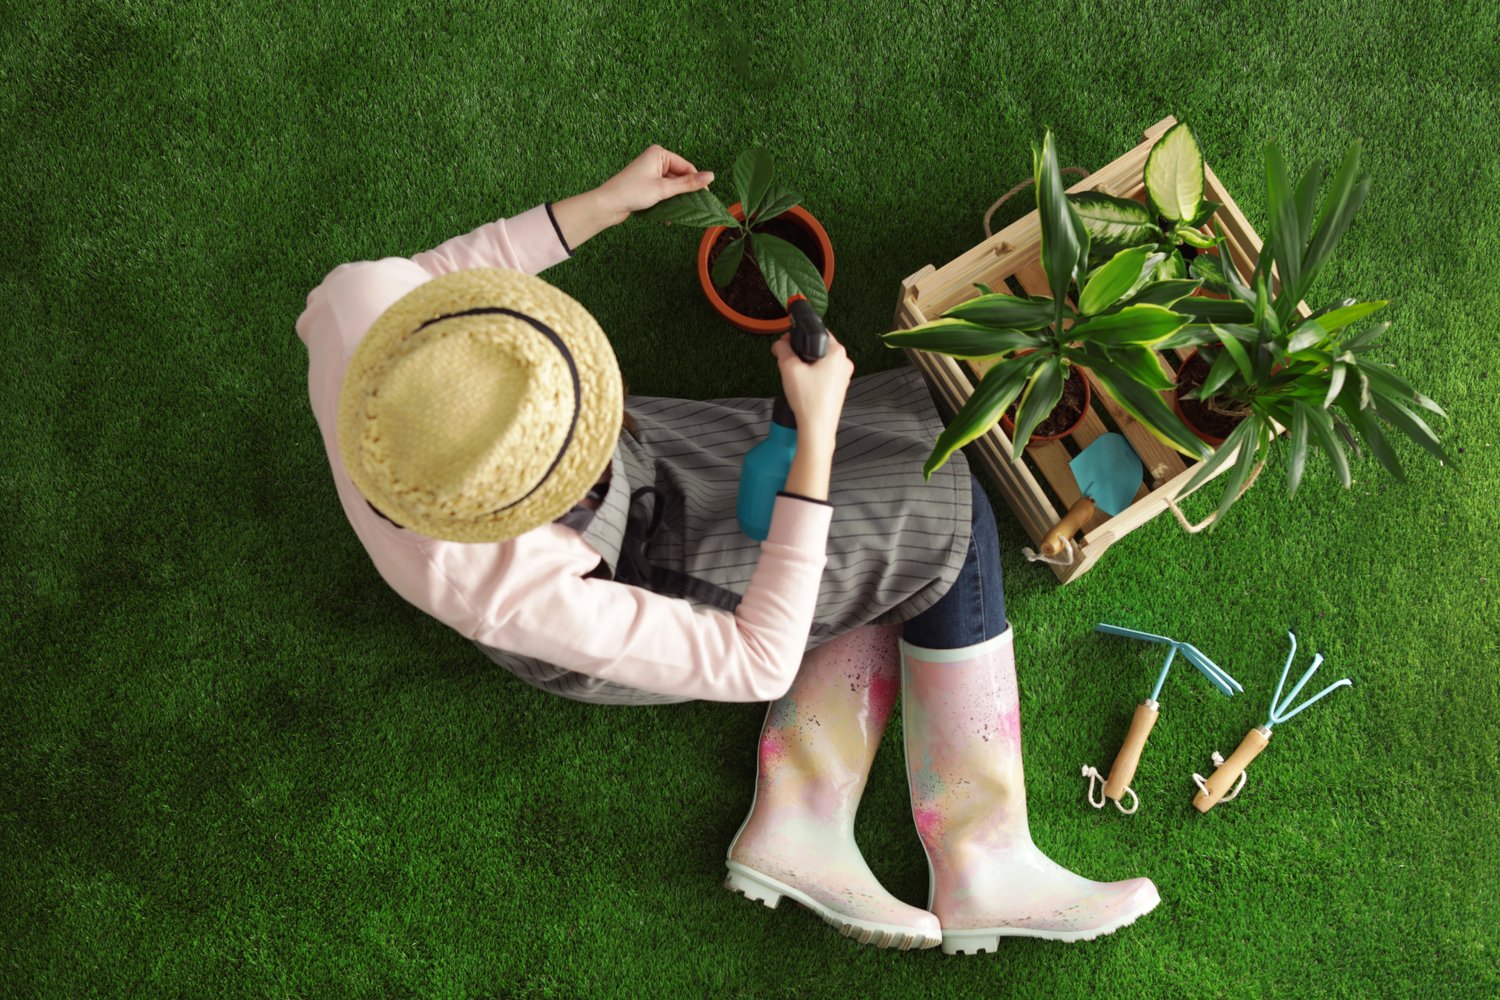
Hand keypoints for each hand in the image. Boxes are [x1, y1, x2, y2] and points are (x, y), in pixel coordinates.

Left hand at [592, 145, 713, 225]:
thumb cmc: (632, 192)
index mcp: (660, 154)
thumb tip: (711, 176)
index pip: (687, 167)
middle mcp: (656, 161)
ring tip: (677, 214)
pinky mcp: (647, 185)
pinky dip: (667, 204)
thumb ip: (688, 184)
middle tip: (692, 209)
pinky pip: (664, 193)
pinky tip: (667, 217)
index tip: (705, 199)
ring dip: (676, 202)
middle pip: (680, 178)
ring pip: (673, 188)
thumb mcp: (664, 189)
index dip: (696, 183)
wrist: (607, 205)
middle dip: (684, 194)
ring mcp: (651, 173)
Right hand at [772, 328, 853, 440]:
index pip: (818, 331)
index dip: (799, 335)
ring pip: (820, 361)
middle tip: (788, 361)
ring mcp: (843, 376)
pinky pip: (824, 374)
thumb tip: (780, 344)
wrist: (817, 428)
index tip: (787, 344)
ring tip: (795, 377)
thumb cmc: (809, 401)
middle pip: (819, 346)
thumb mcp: (789, 369)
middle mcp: (844, 362)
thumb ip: (783, 349)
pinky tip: (803, 386)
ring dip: (806, 364)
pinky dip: (812, 376)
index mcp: (837, 352)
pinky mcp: (839, 387)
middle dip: (801, 351)